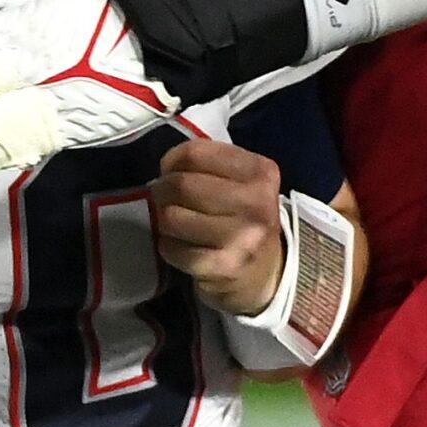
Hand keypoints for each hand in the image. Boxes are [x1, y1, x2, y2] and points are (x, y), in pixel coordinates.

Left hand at [151, 142, 284, 314]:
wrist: (265, 273)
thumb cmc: (244, 218)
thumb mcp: (242, 181)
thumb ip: (209, 164)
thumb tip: (167, 168)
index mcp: (261, 173)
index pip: (195, 153)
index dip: (172, 161)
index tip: (171, 172)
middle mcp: (257, 204)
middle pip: (182, 184)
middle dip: (162, 191)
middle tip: (164, 199)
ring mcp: (243, 238)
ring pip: (172, 216)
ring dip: (164, 220)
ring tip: (176, 224)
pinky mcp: (224, 267)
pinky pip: (173, 249)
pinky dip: (168, 246)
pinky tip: (181, 246)